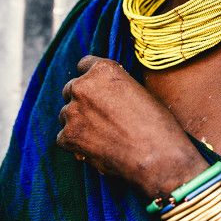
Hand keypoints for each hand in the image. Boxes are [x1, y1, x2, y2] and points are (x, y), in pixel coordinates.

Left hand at [56, 55, 207, 197]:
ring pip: (66, 114)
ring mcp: (72, 111)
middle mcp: (83, 85)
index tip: (96, 91)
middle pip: (71, 89)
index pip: (84, 65)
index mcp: (103, 69)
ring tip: (101, 136)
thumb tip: (102, 96)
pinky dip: (76, 144)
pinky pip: (64, 137)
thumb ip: (114, 87)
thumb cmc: (156, 124)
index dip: (91, 79)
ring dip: (78, 123)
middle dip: (81, 101)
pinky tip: (96, 149)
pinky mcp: (67, 136)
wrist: (157, 156)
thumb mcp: (138, 91)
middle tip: (99, 117)